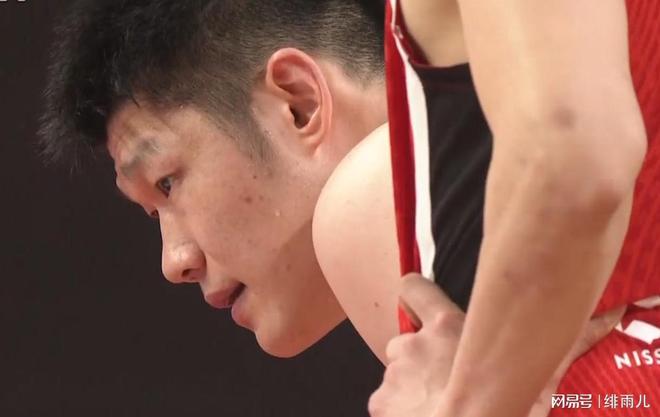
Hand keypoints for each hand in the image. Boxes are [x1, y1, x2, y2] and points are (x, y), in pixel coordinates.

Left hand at [368, 273, 623, 416]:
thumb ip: (567, 341)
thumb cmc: (507, 414)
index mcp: (447, 328)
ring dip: (412, 384)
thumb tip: (611, 316)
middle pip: (410, 339)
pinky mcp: (380, 402)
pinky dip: (399, 409)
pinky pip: (387, 401)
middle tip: (447, 381)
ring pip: (399, 372)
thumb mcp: (538, 378)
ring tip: (437, 405)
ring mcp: (394, 373)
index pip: (412, 288)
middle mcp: (414, 343)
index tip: (417, 302)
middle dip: (422, 357)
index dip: (413, 293)